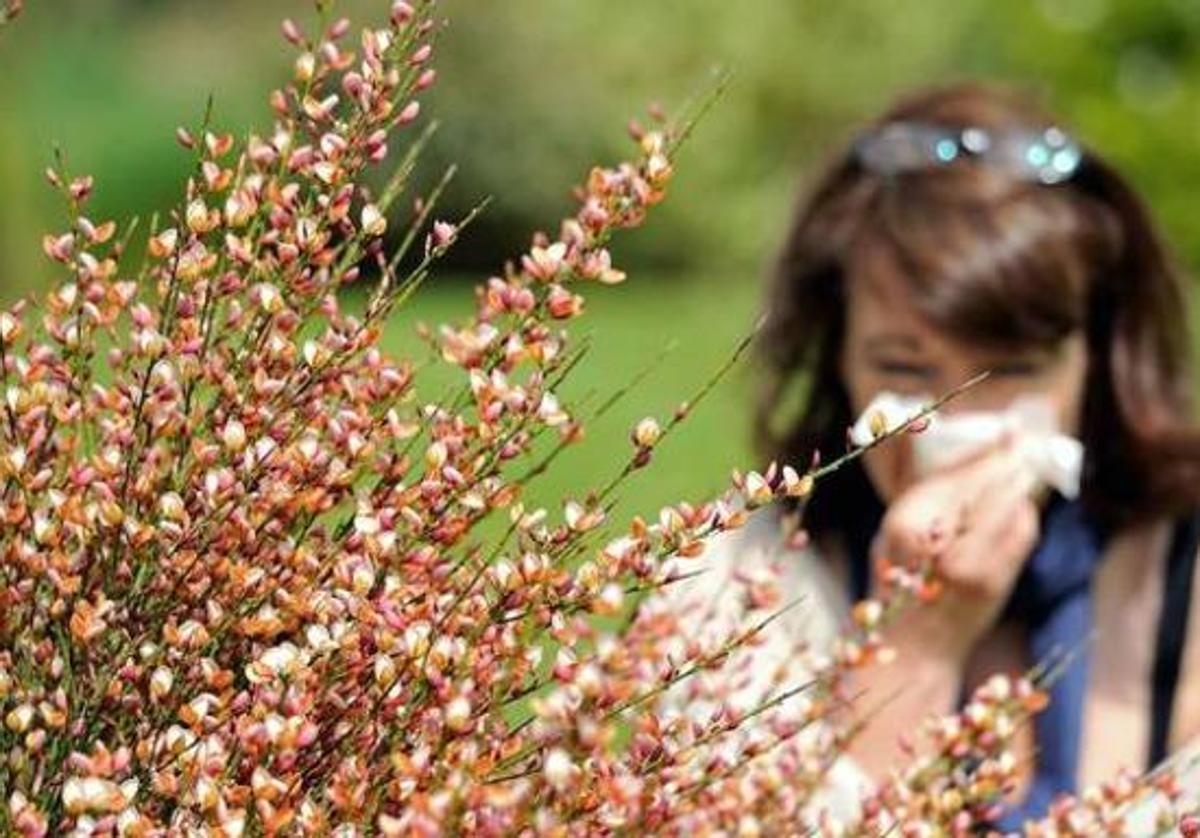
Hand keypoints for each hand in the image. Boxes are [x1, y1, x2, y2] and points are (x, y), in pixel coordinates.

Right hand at [871, 434, 1040, 665]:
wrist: (913, 645)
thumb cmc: (897, 583)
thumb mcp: (891, 529)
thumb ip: (915, 484)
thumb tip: (923, 436)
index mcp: (905, 524)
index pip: (957, 476)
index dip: (986, 452)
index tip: (1009, 432)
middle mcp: (939, 542)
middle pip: (987, 485)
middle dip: (1008, 461)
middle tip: (1023, 440)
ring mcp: (972, 564)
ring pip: (1011, 504)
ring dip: (1019, 485)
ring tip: (1022, 470)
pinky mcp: (996, 580)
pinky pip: (1021, 531)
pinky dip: (1023, 513)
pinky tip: (1019, 505)